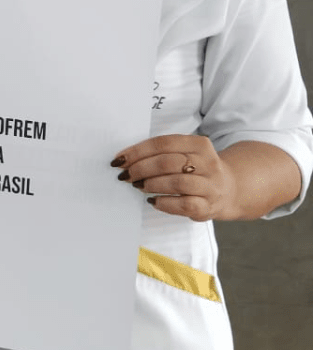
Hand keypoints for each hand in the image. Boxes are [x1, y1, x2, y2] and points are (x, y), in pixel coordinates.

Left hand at [111, 134, 236, 221]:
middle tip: (126, 175)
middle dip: (141, 168)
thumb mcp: (185, 153)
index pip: (163, 143)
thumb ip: (160, 152)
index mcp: (199, 144)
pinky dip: (164, 203)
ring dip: (151, 184)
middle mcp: (208, 163)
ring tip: (138, 186)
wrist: (229, 189)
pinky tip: (153, 201)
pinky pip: (184, 205)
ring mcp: (210, 186)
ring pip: (176, 183)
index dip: (138, 151)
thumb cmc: (196, 169)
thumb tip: (125, 159)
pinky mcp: (209, 206)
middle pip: (168, 163)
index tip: (120, 159)